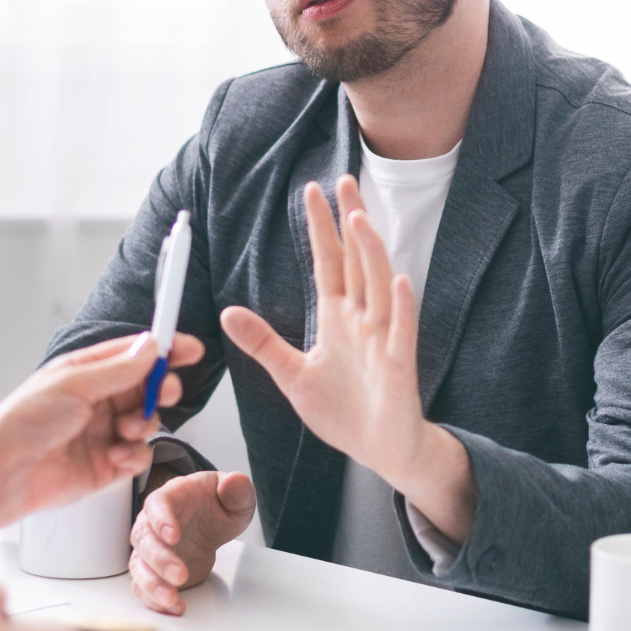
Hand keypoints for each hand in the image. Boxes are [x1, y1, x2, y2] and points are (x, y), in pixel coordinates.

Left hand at [0, 331, 205, 565]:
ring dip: (145, 424)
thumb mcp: (74, 384)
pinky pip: (139, 455)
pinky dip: (134, 455)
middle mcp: (98, 400)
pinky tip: (117, 456)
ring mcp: (105, 432)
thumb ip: (118, 368)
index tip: (191, 349)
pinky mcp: (108, 465)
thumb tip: (151, 347)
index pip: (135, 354)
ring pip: (149, 421)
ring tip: (127, 429)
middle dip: (162, 388)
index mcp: (87, 373)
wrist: (6, 474)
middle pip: (148, 387)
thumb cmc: (24, 423)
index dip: (165, 349)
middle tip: (164, 391)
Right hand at [129, 470, 256, 614]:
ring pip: (138, 565)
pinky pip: (144, 585)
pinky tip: (174, 605)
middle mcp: (153, 522)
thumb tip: (234, 481)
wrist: (211, 522)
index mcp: (172, 497)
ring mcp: (150, 548)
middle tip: (180, 575)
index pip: (158, 503)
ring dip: (152, 583)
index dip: (162, 519)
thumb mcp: (236, 495)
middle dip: (159, 559)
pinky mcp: (153, 571)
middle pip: (143, 538)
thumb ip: (237, 489)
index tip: (173, 535)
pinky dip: (155, 599)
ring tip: (172, 598)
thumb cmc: (217, 504)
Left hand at [220, 176, 474, 541]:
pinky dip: (402, 307)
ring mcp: (383, 340)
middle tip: (345, 180)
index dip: (320, 228)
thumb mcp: (292, 375)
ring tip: (360, 219)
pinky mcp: (399, 366)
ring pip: (378, 287)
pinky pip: (402, 332)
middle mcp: (362, 321)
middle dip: (350, 222)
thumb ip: (264, 343)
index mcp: (337, 319)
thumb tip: (229, 312)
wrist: (381, 450)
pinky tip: (400, 282)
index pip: (328, 263)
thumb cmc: (344, 412)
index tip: (311, 191)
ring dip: (371, 253)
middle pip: (356, 261)